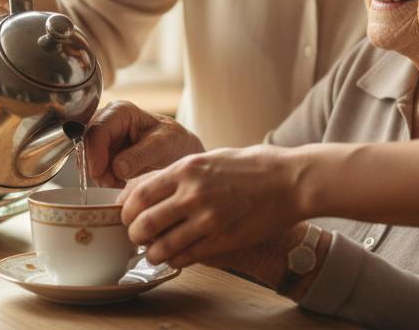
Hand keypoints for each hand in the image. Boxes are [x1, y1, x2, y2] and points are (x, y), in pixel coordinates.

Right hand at [83, 100, 203, 187]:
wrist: (176, 151)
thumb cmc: (172, 142)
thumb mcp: (162, 146)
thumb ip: (140, 155)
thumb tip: (117, 167)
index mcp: (120, 111)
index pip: (97, 131)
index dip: (94, 154)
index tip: (101, 175)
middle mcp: (106, 120)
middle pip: (86, 146)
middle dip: (97, 168)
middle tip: (114, 182)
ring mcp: (101, 137)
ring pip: (86, 160)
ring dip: (101, 175)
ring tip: (123, 180)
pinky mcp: (101, 152)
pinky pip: (92, 168)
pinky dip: (104, 178)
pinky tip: (120, 180)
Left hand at [119, 144, 305, 266]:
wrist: (291, 181)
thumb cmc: (253, 166)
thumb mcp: (210, 157)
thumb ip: (181, 173)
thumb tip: (151, 185)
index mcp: (186, 169)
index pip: (138, 193)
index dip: (127, 209)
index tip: (129, 214)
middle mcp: (192, 194)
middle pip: (143, 223)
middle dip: (134, 234)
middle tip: (137, 237)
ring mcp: (208, 219)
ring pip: (161, 246)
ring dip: (153, 253)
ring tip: (155, 252)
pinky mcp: (223, 240)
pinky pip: (186, 257)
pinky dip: (176, 260)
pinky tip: (177, 257)